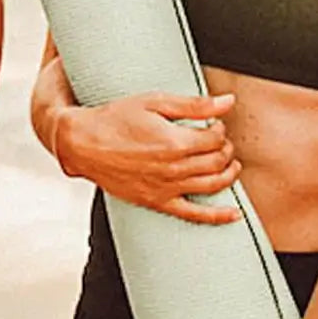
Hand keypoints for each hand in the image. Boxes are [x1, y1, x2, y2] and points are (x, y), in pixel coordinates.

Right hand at [51, 91, 241, 224]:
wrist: (83, 143)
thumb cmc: (115, 118)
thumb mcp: (153, 102)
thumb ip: (194, 104)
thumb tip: (227, 102)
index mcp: (175, 142)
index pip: (216, 138)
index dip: (220, 128)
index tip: (213, 123)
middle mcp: (175, 168)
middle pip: (218, 161)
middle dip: (225, 148)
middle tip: (218, 139)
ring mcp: (167, 188)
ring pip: (213, 185)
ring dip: (228, 174)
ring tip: (228, 163)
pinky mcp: (158, 202)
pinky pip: (195, 215)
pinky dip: (219, 216)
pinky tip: (234, 213)